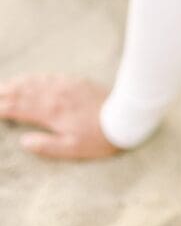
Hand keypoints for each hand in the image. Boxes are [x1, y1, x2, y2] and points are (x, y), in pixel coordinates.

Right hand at [0, 73, 119, 159]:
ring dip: (16, 83)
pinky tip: (30, 78)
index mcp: (50, 113)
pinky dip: (34, 77)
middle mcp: (54, 96)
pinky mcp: (75, 81)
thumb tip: (24, 141)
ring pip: (34, 82)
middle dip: (3, 93)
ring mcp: (65, 86)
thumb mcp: (72, 149)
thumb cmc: (99, 137)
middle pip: (22, 92)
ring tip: (3, 86)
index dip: (1, 108)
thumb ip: (46, 146)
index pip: (18, 108)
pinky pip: (49, 76)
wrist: (124, 115)